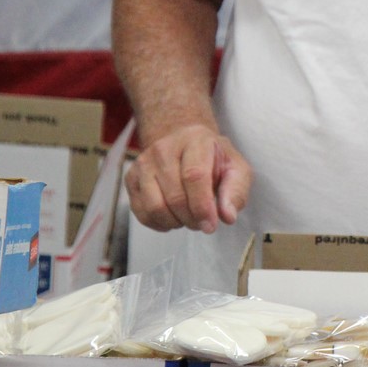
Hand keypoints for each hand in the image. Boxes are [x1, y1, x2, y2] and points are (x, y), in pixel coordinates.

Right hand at [125, 122, 253, 232]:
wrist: (185, 145)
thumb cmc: (213, 159)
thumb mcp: (236, 169)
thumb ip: (236, 191)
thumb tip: (227, 216)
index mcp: (195, 140)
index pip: (194, 176)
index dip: (202, 206)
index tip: (210, 225)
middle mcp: (164, 148)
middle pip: (174, 196)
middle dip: (191, 218)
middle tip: (202, 222)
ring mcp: (144, 162)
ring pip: (155, 207)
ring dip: (175, 222)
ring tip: (188, 218)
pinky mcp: (131, 177)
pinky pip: (141, 212)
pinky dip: (159, 223)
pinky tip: (173, 217)